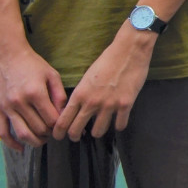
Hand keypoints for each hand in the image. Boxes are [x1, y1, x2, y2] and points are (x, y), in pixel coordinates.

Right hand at [0, 45, 66, 149]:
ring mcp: (7, 108)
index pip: (51, 119)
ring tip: (43, 140)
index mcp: (36, 93)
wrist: (7, 56)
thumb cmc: (33, 64)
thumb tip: (64, 113)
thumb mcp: (52, 75)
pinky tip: (21, 148)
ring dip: (34, 141)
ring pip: (22, 134)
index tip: (63, 125)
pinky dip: (11, 144)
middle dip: (49, 133)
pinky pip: (3, 132)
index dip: (59, 125)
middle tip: (55, 132)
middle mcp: (20, 102)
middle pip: (38, 128)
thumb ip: (59, 94)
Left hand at [53, 25, 152, 140]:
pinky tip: (118, 121)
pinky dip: (118, 125)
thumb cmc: (108, 60)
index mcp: (80, 94)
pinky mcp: (126, 104)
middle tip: (77, 136)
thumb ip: (81, 94)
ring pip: (98, 132)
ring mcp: (110, 105)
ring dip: (97, 132)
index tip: (58, 136)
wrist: (129, 51)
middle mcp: (92, 102)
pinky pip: (120, 125)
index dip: (58, 132)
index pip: (63, 120)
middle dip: (75, 136)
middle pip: (76, 130)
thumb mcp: (87, 77)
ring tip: (98, 128)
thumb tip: (77, 108)